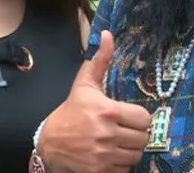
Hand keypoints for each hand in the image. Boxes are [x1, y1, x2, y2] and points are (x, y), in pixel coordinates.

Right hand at [39, 31, 151, 172]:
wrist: (49, 142)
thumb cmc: (71, 111)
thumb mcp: (84, 84)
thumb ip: (99, 60)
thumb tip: (106, 34)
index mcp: (107, 110)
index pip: (144, 118)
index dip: (139, 117)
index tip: (129, 116)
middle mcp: (107, 134)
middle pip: (143, 137)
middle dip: (136, 133)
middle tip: (125, 129)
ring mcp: (104, 155)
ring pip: (136, 154)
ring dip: (130, 149)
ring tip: (119, 141)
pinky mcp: (101, 171)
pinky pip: (126, 169)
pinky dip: (121, 163)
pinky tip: (111, 154)